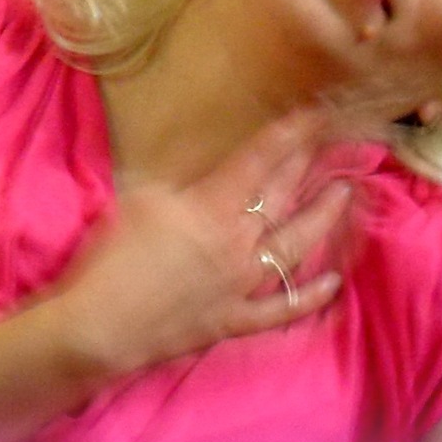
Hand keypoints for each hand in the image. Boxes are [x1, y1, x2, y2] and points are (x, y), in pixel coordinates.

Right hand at [51, 106, 359, 378]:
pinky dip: (309, 298)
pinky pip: (280, 310)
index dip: (292, 133)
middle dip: (308, 163)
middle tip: (334, 141)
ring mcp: (241, 285)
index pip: (261, 159)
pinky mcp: (233, 321)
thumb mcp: (140, 198)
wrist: (97, 327)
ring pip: (295, 246)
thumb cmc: (110, 259)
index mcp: (213, 206)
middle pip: (283, 195)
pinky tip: (333, 284)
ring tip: (344, 193)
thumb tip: (207, 165)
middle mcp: (238, 243)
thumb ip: (181, 179)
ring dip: (323, 217)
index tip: (316, 113)